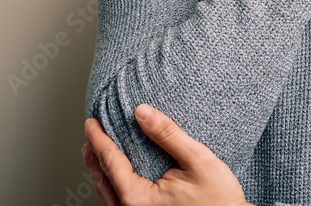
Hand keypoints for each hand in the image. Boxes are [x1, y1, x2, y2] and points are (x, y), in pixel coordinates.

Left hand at [82, 104, 253, 205]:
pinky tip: (119, 175)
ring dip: (100, 170)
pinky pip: (120, 201)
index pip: (110, 162)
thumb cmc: (219, 201)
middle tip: (90, 133)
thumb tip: (143, 113)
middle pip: (102, 179)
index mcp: (138, 198)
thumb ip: (168, 135)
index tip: (92, 122)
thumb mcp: (198, 161)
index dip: (98, 139)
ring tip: (98, 152)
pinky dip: (113, 183)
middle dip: (94, 154)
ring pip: (107, 194)